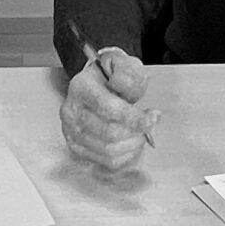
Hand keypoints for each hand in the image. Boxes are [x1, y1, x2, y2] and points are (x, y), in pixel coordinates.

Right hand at [61, 48, 156, 171]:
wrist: (94, 84)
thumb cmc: (111, 76)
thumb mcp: (123, 64)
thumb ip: (127, 72)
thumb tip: (120, 85)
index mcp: (81, 86)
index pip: (108, 108)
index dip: (134, 117)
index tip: (153, 117)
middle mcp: (71, 110)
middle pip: (109, 132)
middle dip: (136, 131)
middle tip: (148, 123)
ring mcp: (70, 130)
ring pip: (109, 150)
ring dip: (132, 144)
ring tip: (141, 132)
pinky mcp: (76, 146)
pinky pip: (106, 161)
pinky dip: (126, 155)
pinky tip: (131, 142)